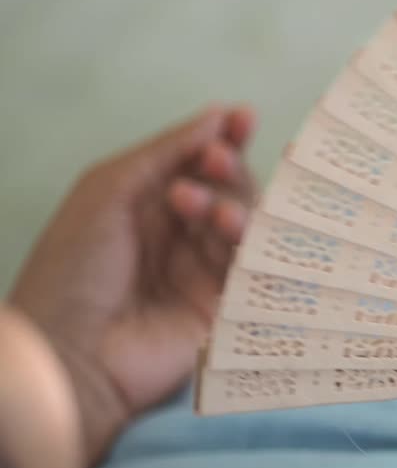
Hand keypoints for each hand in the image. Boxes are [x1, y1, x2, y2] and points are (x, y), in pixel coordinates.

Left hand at [7, 105, 256, 467]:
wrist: (69, 352)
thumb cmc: (72, 270)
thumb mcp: (107, 191)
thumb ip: (165, 152)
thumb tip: (219, 115)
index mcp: (148, 208)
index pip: (199, 165)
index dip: (225, 139)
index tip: (243, 117)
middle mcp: (181, 237)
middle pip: (231, 191)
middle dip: (229, 169)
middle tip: (216, 161)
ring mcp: (205, 272)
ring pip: (247, 224)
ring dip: (231, 204)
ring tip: (201, 206)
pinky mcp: (228, 306)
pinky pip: (256, 266)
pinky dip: (250, 239)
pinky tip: (229, 227)